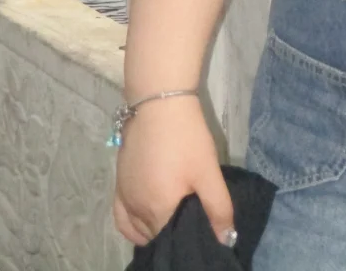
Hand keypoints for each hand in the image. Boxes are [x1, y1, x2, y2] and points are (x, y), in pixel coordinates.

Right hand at [112, 95, 235, 248]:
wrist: (159, 104)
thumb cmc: (186, 138)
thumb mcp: (208, 172)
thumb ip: (218, 208)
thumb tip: (226, 240)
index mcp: (158, 211)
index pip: (171, 241)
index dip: (186, 238)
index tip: (199, 229)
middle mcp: (137, 210)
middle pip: (155, 235)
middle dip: (171, 234)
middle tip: (189, 221)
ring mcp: (125, 197)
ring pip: (138, 230)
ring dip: (153, 231)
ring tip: (172, 220)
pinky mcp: (119, 183)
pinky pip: (121, 218)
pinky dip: (132, 227)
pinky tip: (146, 221)